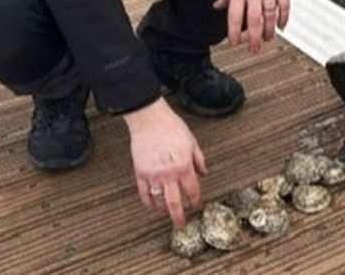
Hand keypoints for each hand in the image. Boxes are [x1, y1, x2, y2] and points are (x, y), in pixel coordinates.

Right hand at [123, 98, 207, 227]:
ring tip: (167, 213)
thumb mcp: (192, 142)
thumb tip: (204, 172)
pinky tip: (152, 205)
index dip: (196, 201)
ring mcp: (153, 175)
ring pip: (159, 201)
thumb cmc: (171, 127)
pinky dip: (148, 202)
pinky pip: (144, 193)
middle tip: (181, 225)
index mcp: (184, 166)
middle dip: (179, 217)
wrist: (149, 119)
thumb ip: (199, 159)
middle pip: (175, 203)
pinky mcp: (140, 173)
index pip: (192, 190)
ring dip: (164, 210)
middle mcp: (169, 174)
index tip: (197, 206)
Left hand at [213, 0, 288, 53]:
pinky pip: (285, 5)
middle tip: (254, 50)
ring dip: (269, 31)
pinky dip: (284, 17)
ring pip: (270, 16)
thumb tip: (217, 6)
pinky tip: (282, 26)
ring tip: (268, 39)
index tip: (235, 42)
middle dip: (254, 39)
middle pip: (254, 21)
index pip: (235, 16)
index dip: (234, 32)